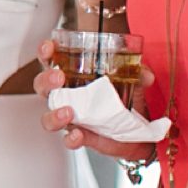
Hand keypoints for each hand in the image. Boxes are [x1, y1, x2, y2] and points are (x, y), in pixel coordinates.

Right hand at [33, 40, 158, 157]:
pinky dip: (71, 138)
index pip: (52, 61)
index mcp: (75, 77)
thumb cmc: (127, 102)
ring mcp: (72, 118)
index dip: (45, 53)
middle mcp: (67, 97)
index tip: (48, 48)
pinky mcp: (81, 136)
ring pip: (48, 116)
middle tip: (58, 77)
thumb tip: (145, 74)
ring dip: (54, 113)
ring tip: (68, 112)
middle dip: (46, 80)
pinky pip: (68, 139)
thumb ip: (139, 74)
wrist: (139, 134)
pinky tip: (78, 134)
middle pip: (42, 87)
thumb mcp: (134, 82)